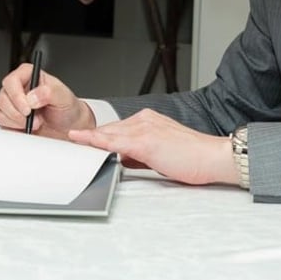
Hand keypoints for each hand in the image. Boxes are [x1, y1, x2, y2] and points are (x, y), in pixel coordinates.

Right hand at [0, 63, 95, 138]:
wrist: (68, 127)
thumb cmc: (66, 107)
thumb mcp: (64, 97)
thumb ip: (49, 93)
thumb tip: (32, 97)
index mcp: (30, 75)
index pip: (13, 80)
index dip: (17, 95)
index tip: (28, 108)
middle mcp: (18, 88)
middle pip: (3, 97)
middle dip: (18, 112)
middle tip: (35, 119)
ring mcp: (12, 103)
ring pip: (1, 111)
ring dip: (18, 121)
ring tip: (36, 123)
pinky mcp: (10, 118)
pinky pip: (2, 123)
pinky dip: (15, 128)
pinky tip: (28, 128)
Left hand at [68, 109, 238, 186]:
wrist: (212, 157)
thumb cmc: (193, 158)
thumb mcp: (161, 154)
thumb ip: (140, 154)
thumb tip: (123, 160)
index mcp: (149, 120)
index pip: (117, 128)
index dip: (98, 136)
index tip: (80, 139)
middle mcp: (145, 119)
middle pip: (109, 129)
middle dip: (89, 138)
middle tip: (68, 142)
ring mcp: (145, 128)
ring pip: (109, 133)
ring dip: (88, 139)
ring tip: (69, 142)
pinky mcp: (145, 141)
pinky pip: (114, 141)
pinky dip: (96, 141)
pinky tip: (83, 141)